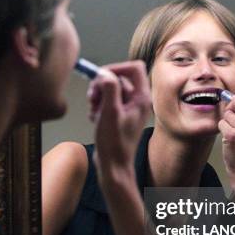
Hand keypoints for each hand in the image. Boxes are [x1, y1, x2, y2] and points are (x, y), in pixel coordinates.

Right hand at [87, 60, 150, 186]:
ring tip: (94, 111)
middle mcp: (139, 101)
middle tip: (92, 97)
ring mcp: (130, 109)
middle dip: (103, 85)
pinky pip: (109, 102)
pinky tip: (95, 119)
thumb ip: (110, 89)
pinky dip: (99, 107)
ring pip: (112, 91)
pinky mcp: (121, 116)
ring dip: (99, 97)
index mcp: (142, 98)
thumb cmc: (114, 144)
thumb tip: (106, 73)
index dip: (116, 68)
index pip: (134, 68)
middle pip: (120, 79)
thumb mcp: (109, 112)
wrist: (114, 166)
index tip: (101, 77)